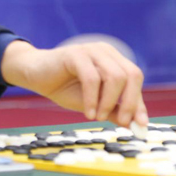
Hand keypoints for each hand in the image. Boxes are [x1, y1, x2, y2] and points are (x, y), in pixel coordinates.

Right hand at [0, 40, 147, 127]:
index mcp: (113, 59)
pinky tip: (88, 113)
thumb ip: (113, 110)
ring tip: (98, 118)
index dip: (139, 101)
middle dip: (130, 102)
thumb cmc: (64, 88)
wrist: (35, 75)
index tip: (140, 124)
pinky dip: (92, 99)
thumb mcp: (93, 103)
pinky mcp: (75, 54)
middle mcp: (106, 52)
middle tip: (122, 123)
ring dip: (109, 102)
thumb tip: (135, 125)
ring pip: (114, 77)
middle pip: (131, 74)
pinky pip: (92, 78)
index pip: (135, 78)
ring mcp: (91, 50)